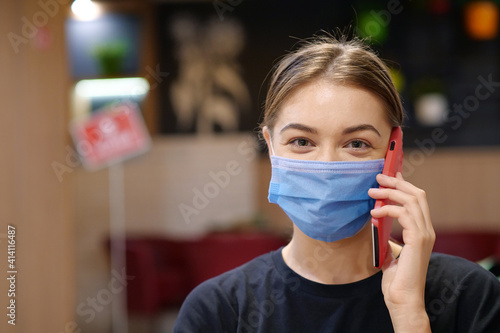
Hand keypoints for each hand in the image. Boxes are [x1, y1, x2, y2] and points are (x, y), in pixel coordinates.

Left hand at [368, 172, 434, 331]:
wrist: (402, 298)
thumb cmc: (395, 278)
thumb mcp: (390, 250)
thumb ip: (388, 235)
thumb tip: (377, 219)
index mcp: (422, 231)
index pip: (417, 199)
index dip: (404, 184)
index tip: (390, 174)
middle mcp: (427, 229)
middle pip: (417, 194)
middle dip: (397, 182)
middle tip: (378, 177)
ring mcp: (425, 234)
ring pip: (412, 200)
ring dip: (390, 192)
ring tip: (372, 192)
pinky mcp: (418, 240)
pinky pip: (404, 213)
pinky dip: (388, 209)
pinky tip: (374, 213)